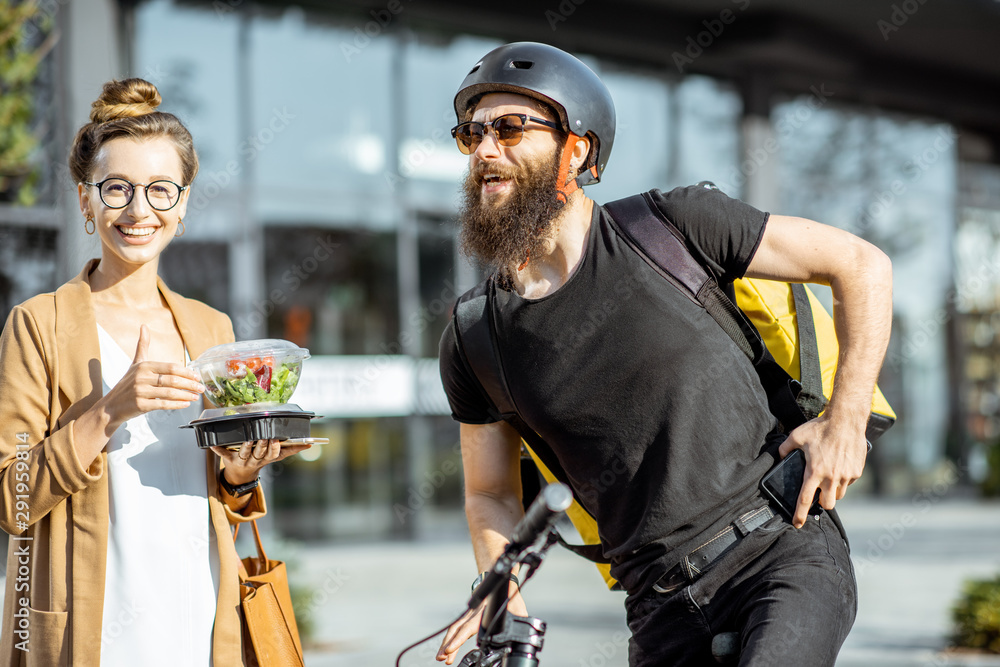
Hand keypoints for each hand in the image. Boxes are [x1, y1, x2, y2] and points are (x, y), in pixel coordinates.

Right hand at [99, 324, 203, 429]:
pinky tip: (186, 404)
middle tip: (201, 387)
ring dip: (186, 395)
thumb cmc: (127, 384)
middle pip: (173, 380)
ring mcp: (140, 392)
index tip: (197, 376)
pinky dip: (177, 405)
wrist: (110, 406)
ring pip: (170, 393)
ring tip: (196, 397)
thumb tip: (144, 326)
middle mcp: (141, 377)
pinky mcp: (140, 405)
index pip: (171, 367)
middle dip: (190, 384)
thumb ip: (142, 345)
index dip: (187, 372)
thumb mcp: (135, 363)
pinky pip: (163, 404)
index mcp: (144, 366)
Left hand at [211, 439, 312, 484]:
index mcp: (265, 459)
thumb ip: (291, 450)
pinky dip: (217, 448)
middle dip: (262, 444)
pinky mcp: (229, 459)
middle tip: (265, 434)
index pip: (272, 454)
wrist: (239, 477)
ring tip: (248, 438)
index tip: (277, 438)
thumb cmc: (259, 461)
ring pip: (244, 453)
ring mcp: (241, 460)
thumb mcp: (275, 457)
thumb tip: (310, 444)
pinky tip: (211, 444)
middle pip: (259, 453)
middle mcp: (254, 461)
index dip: (274, 447)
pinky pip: (223, 453)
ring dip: (246, 446)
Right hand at [436, 585, 526, 663]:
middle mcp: (473, 613)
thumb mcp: (517, 604)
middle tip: (442, 658)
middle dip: (449, 644)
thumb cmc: (508, 593)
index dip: (459, 638)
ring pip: (454, 629)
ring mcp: (469, 614)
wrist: (500, 579)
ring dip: (447, 643)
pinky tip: (446, 651)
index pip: (469, 626)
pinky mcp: (467, 617)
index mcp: (483, 611)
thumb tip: (524, 625)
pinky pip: (456, 629)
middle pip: (457, 629)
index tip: (450, 649)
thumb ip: (518, 616)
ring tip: (441, 658)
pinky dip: (450, 640)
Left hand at [778, 414, 867, 528]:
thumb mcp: (797, 436)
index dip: (799, 514)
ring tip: (828, 478)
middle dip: (822, 502)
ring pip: (839, 494)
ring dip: (833, 491)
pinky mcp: (856, 471)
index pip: (805, 499)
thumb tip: (780, 455)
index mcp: (814, 472)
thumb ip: (785, 448)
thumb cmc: (821, 428)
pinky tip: (839, 466)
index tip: (797, 524)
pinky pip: (848, 482)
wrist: (846, 420)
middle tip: (818, 493)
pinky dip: (843, 479)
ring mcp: (846, 475)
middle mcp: (831, 477)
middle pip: (828, 504)